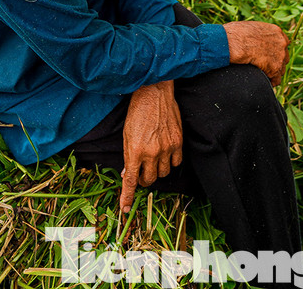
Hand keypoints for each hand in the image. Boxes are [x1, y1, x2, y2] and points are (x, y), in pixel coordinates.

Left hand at [118, 80, 182, 216]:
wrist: (153, 93)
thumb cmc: (137, 113)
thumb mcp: (126, 135)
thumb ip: (128, 156)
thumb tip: (128, 173)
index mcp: (135, 151)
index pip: (131, 181)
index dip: (127, 197)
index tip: (125, 208)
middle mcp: (151, 152)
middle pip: (149, 180)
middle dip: (143, 179)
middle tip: (141, 171)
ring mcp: (166, 148)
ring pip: (163, 173)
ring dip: (157, 171)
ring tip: (153, 159)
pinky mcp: (178, 142)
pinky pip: (176, 162)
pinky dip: (170, 162)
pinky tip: (165, 153)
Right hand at [223, 21, 289, 85]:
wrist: (232, 42)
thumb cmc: (234, 34)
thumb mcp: (251, 28)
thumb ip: (259, 34)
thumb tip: (254, 40)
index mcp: (276, 31)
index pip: (282, 44)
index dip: (275, 51)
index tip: (269, 56)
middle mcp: (281, 42)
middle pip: (284, 57)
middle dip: (276, 62)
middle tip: (265, 67)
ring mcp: (280, 56)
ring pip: (281, 69)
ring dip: (273, 73)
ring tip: (263, 76)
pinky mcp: (275, 68)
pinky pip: (276, 80)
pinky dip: (270, 82)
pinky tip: (263, 82)